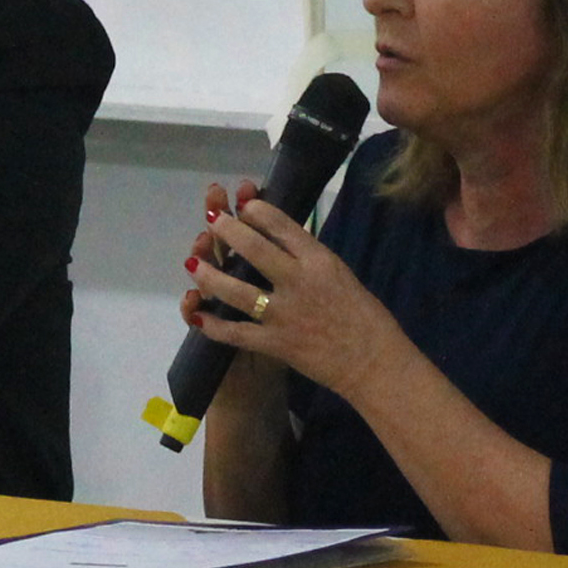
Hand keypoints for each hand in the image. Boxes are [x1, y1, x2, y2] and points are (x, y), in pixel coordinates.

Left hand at [186, 192, 406, 401]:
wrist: (374, 363)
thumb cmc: (363, 316)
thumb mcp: (339, 275)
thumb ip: (308, 258)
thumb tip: (280, 236)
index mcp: (320, 262)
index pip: (283, 226)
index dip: (257, 211)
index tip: (242, 204)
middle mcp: (300, 282)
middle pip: (254, 249)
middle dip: (226, 230)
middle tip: (210, 218)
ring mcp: (284, 314)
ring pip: (236, 290)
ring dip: (209, 274)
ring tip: (192, 262)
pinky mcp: (276, 343)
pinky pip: (235, 332)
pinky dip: (213, 324)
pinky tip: (197, 314)